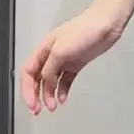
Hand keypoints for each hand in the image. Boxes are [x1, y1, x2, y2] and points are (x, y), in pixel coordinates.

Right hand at [19, 0, 133, 113]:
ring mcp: (66, 59)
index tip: (31, 103)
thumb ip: (49, 68)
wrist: (107, 24)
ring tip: (52, 107)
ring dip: (49, 95)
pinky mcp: (77, 63)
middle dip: (35, 95)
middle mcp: (53, 54)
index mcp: (45, 48)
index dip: (27, 89)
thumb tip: (46, 82)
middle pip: (37, 78)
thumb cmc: (85, 30)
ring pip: (51, 81)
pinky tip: (63, 98)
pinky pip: (65, 80)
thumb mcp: (60, 50)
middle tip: (37, 110)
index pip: (28, 71)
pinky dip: (62, 90)